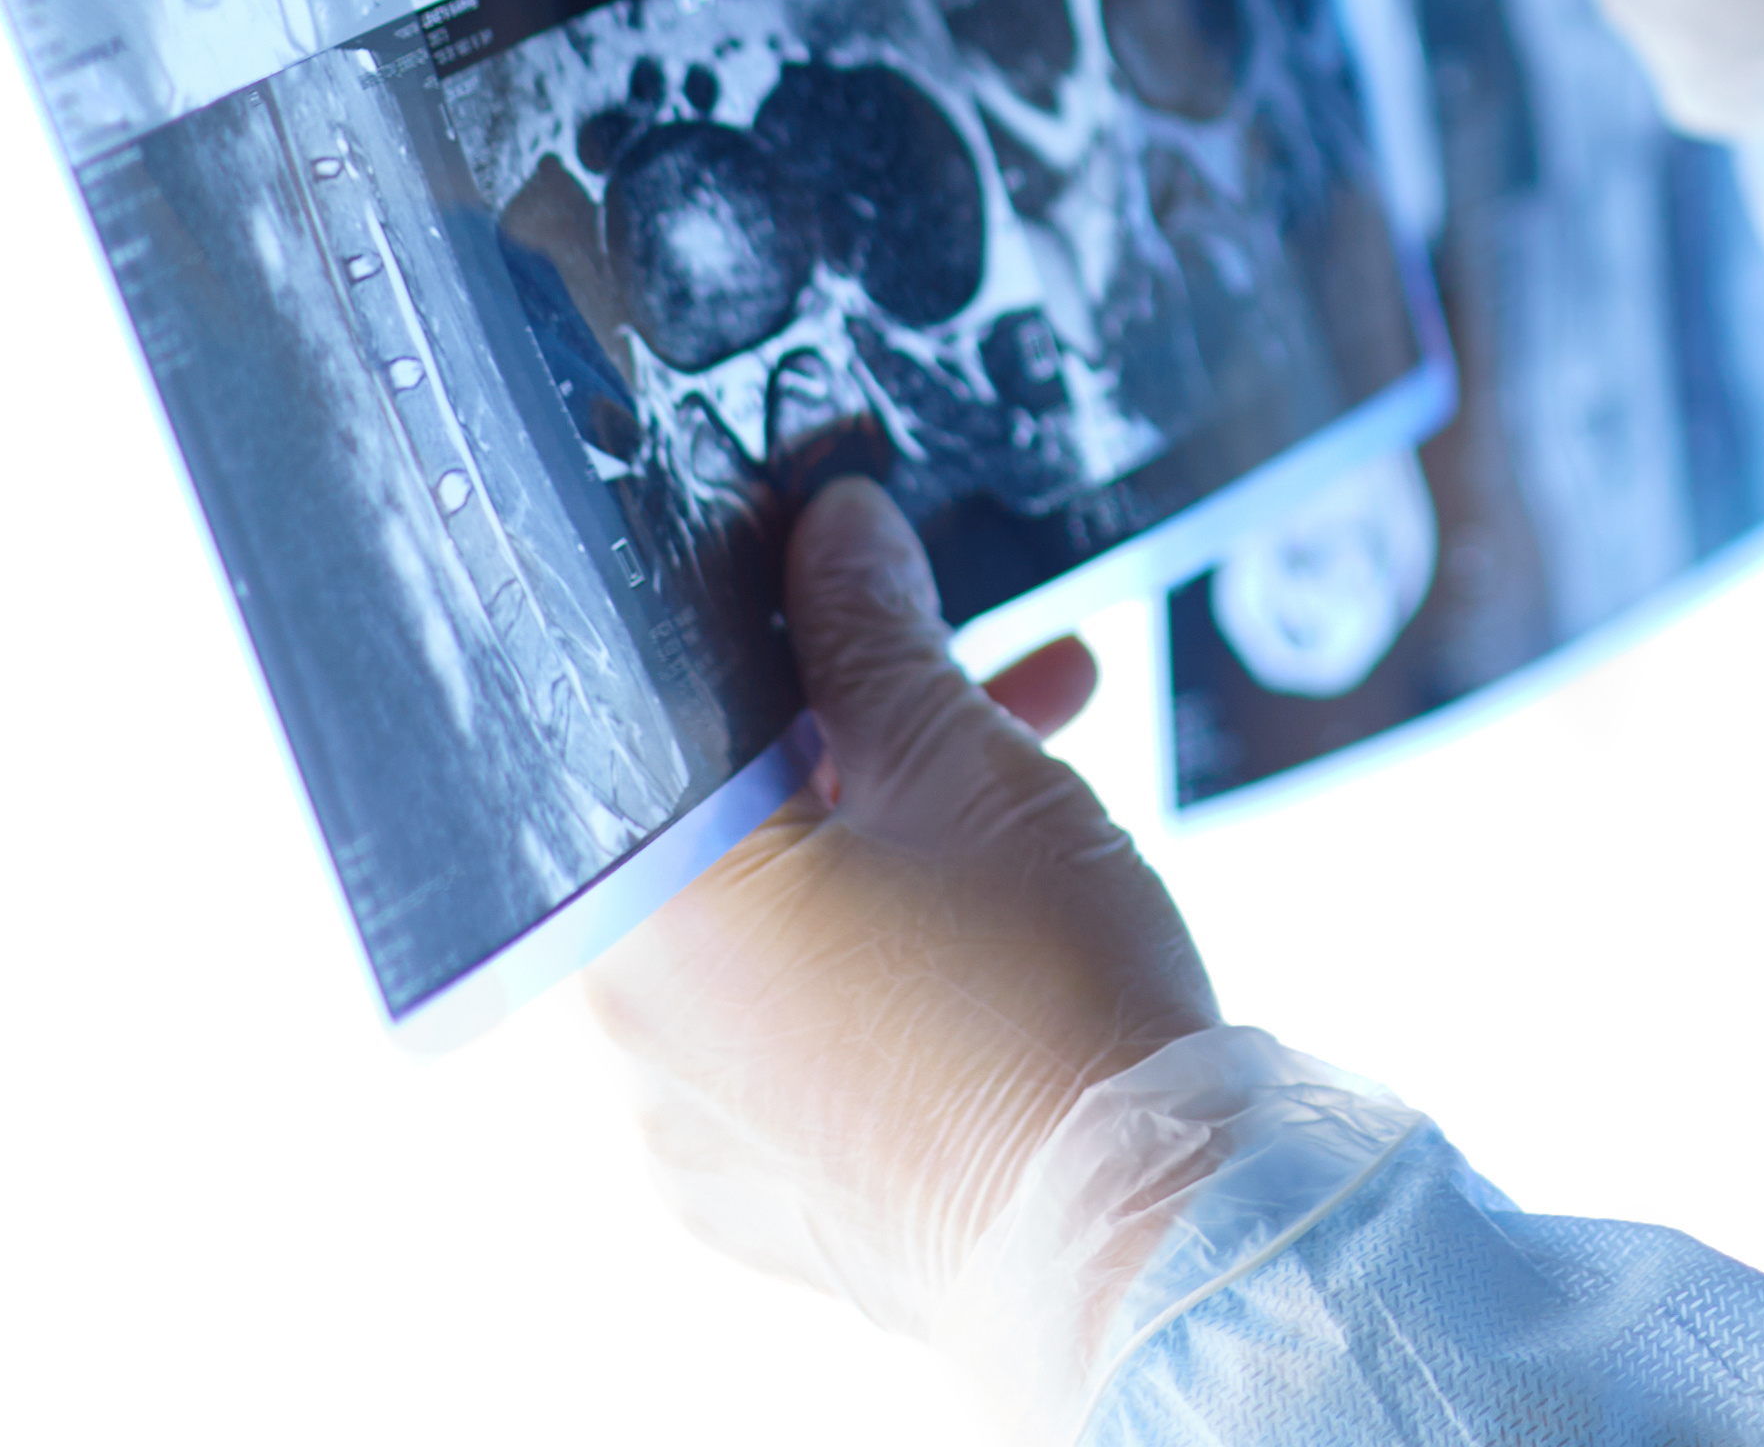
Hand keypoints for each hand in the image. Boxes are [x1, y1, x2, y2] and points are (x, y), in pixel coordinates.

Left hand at [593, 481, 1220, 1358]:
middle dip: (863, 718)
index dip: (762, 619)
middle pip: (724, 820)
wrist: (1134, 1229)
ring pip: (768, 921)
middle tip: (987, 660)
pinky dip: (873, 946)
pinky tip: (995, 903)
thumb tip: (837, 532)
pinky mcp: (761, 1187)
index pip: (658, 713)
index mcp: (645, 911)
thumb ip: (876, 635)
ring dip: (892, 824)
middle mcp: (629, 1033)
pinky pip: (788, 1026)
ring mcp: (689, 1125)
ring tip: (1046, 752)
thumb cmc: (1039, 991)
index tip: (850, 569)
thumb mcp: (969, 764)